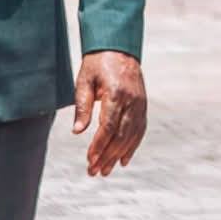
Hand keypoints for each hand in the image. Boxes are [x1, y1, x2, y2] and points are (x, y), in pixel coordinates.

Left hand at [72, 51, 146, 176]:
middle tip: (94, 172)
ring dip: (118, 155)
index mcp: (116, 93)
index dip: (99, 145)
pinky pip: (139, 130)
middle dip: (107, 156)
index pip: (108, 126)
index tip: (89, 160)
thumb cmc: (97, 64)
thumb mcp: (84, 80)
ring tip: (106, 170)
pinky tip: (123, 160)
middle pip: (121, 135)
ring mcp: (140, 103)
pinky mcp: (143, 105)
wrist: (118, 47)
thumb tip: (78, 132)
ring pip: (131, 136)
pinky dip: (132, 146)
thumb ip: (82, 106)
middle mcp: (132, 100)